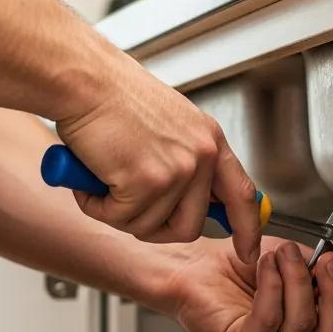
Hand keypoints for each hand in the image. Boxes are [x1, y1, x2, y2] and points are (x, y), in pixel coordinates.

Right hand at [55, 53, 260, 263]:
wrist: (85, 81)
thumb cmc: (114, 98)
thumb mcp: (171, 126)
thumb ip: (187, 161)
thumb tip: (192, 201)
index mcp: (210, 140)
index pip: (242, 196)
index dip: (247, 230)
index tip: (247, 250)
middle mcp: (201, 156)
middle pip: (189, 227)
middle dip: (156, 228)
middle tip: (128, 210)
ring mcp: (176, 170)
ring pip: (149, 226)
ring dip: (117, 212)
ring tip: (102, 179)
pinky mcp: (145, 182)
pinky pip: (119, 217)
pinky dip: (97, 205)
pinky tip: (90, 179)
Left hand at [154, 236, 332, 331]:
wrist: (195, 266)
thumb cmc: (237, 266)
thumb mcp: (292, 260)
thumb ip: (320, 267)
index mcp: (310, 325)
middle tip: (327, 261)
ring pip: (301, 325)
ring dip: (297, 281)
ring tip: (283, 255)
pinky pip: (268, 321)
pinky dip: (272, 288)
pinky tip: (266, 267)